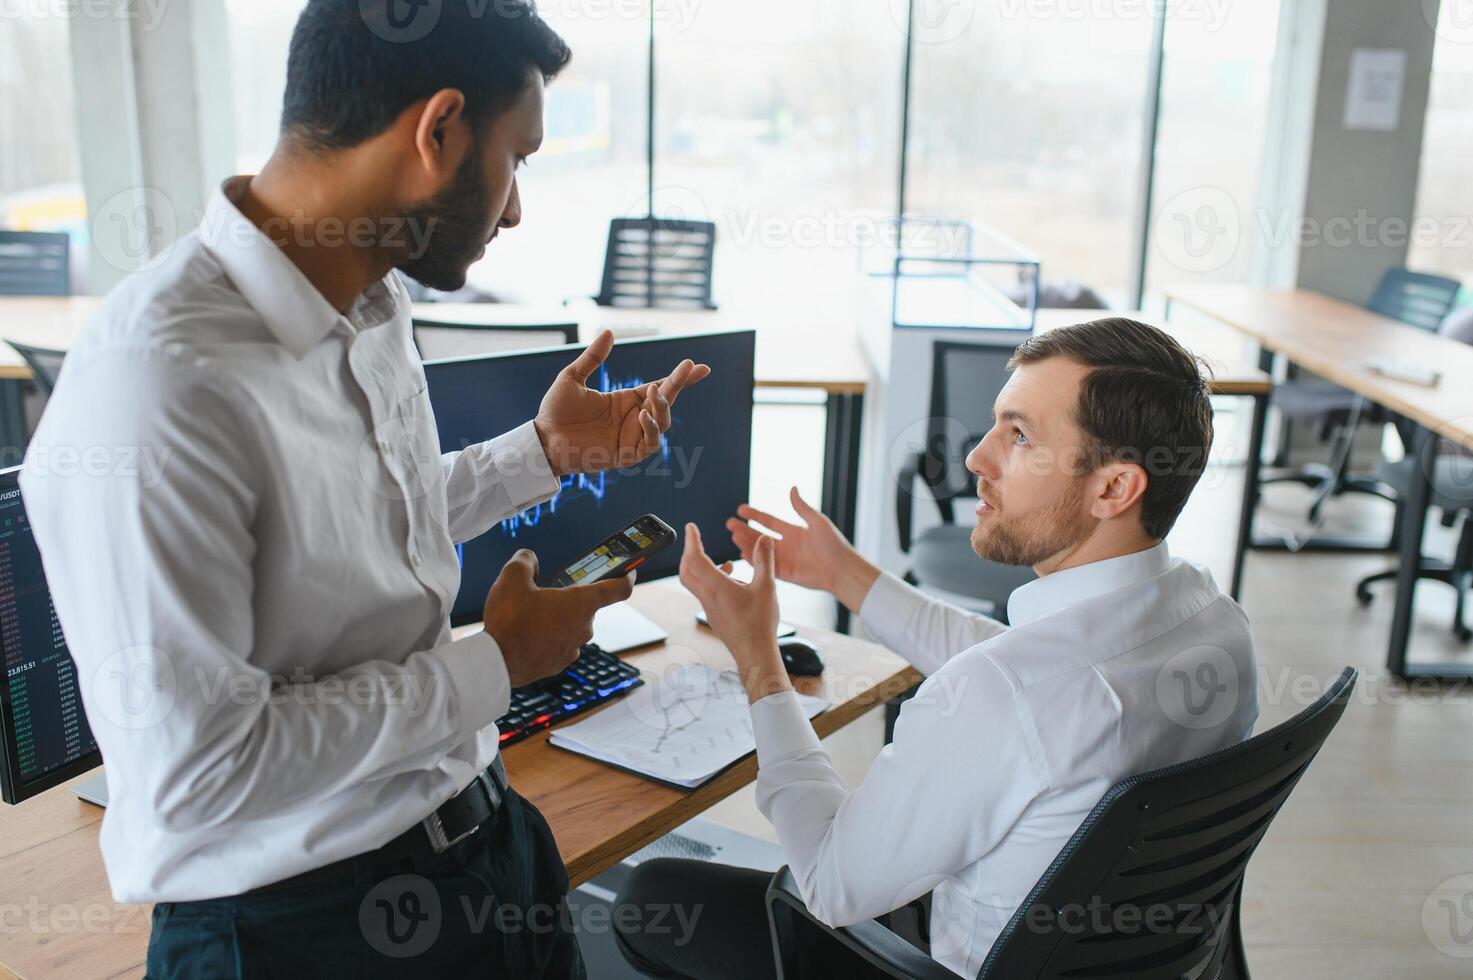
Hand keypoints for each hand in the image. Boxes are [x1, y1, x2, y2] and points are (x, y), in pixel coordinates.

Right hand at [483, 550, 634, 687]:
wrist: (496, 663)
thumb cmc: (509, 621)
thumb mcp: (512, 578)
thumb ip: (525, 561)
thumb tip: (529, 560)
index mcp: (581, 603)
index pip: (618, 588)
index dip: (626, 576)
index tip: (629, 572)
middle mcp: (584, 627)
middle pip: (586, 606)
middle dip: (569, 597)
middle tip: (546, 593)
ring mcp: (572, 648)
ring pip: (571, 626)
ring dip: (557, 618)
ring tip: (529, 616)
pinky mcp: (558, 663)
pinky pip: (559, 643)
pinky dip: (547, 637)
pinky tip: (526, 634)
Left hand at [534, 330, 711, 476]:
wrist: (543, 438)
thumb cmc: (556, 410)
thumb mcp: (573, 377)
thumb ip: (593, 357)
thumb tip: (609, 332)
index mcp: (625, 400)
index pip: (659, 387)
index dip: (680, 378)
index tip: (698, 366)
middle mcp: (633, 418)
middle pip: (666, 402)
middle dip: (679, 386)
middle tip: (687, 369)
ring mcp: (631, 437)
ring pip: (662, 423)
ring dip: (663, 407)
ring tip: (655, 394)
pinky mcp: (625, 455)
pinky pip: (649, 444)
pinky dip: (652, 429)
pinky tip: (643, 415)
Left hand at [678, 523, 791, 702]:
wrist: (754, 654)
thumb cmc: (760, 623)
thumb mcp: (767, 586)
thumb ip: (765, 560)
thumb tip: (764, 539)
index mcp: (717, 586)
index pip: (695, 558)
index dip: (691, 540)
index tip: (690, 528)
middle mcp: (708, 596)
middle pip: (687, 570)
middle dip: (690, 553)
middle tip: (697, 541)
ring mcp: (709, 608)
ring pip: (696, 583)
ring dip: (704, 568)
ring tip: (729, 563)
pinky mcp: (715, 617)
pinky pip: (707, 594)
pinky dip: (714, 582)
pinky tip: (736, 585)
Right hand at [726, 487, 879, 612]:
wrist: (842, 570)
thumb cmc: (834, 544)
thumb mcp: (817, 521)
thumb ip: (801, 508)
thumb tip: (792, 488)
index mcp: (794, 531)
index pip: (769, 521)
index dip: (755, 515)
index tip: (740, 510)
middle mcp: (787, 545)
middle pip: (760, 535)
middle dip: (745, 529)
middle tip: (729, 524)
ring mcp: (785, 559)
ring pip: (760, 550)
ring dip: (747, 543)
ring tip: (733, 536)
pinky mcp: (785, 574)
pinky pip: (765, 566)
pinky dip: (754, 560)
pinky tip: (742, 553)